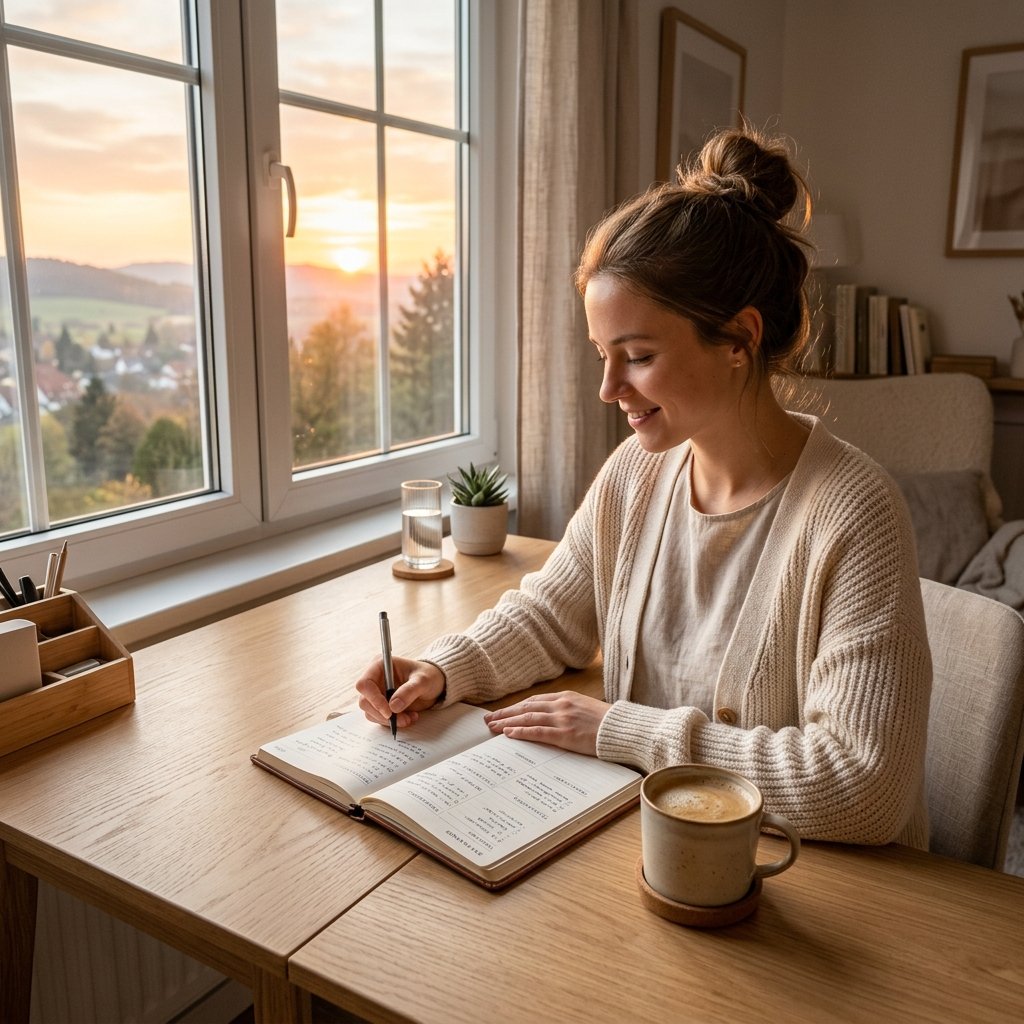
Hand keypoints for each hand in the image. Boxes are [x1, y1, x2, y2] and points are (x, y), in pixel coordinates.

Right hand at [355, 656, 445, 729]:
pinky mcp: (382, 705)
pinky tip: (409, 717)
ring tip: (410, 718)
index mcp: (380, 666)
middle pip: (365, 701)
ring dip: (389, 720)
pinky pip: (380, 718)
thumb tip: (393, 706)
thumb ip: (409, 691)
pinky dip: (393, 722)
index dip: (373, 699)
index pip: (365, 683)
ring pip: (371, 713)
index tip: (388, 712)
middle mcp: (375, 679)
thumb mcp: (423, 680)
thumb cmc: (429, 675)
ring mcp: (377, 693)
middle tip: (403, 719)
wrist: (435, 683)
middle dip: (383, 714)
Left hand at [483, 691, 610, 755]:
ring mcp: (562, 719)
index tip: (502, 712)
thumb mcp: (585, 708)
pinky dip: (522, 732)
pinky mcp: (565, 734)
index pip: (533, 701)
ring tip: (494, 728)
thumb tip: (553, 717)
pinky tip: (509, 734)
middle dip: (506, 714)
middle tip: (489, 720)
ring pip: (528, 719)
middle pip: (526, 708)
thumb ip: (568, 709)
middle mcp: (561, 705)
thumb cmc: (606, 721)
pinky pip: (538, 732)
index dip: (515, 707)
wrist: (622, 728)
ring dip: (508, 723)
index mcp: (565, 697)